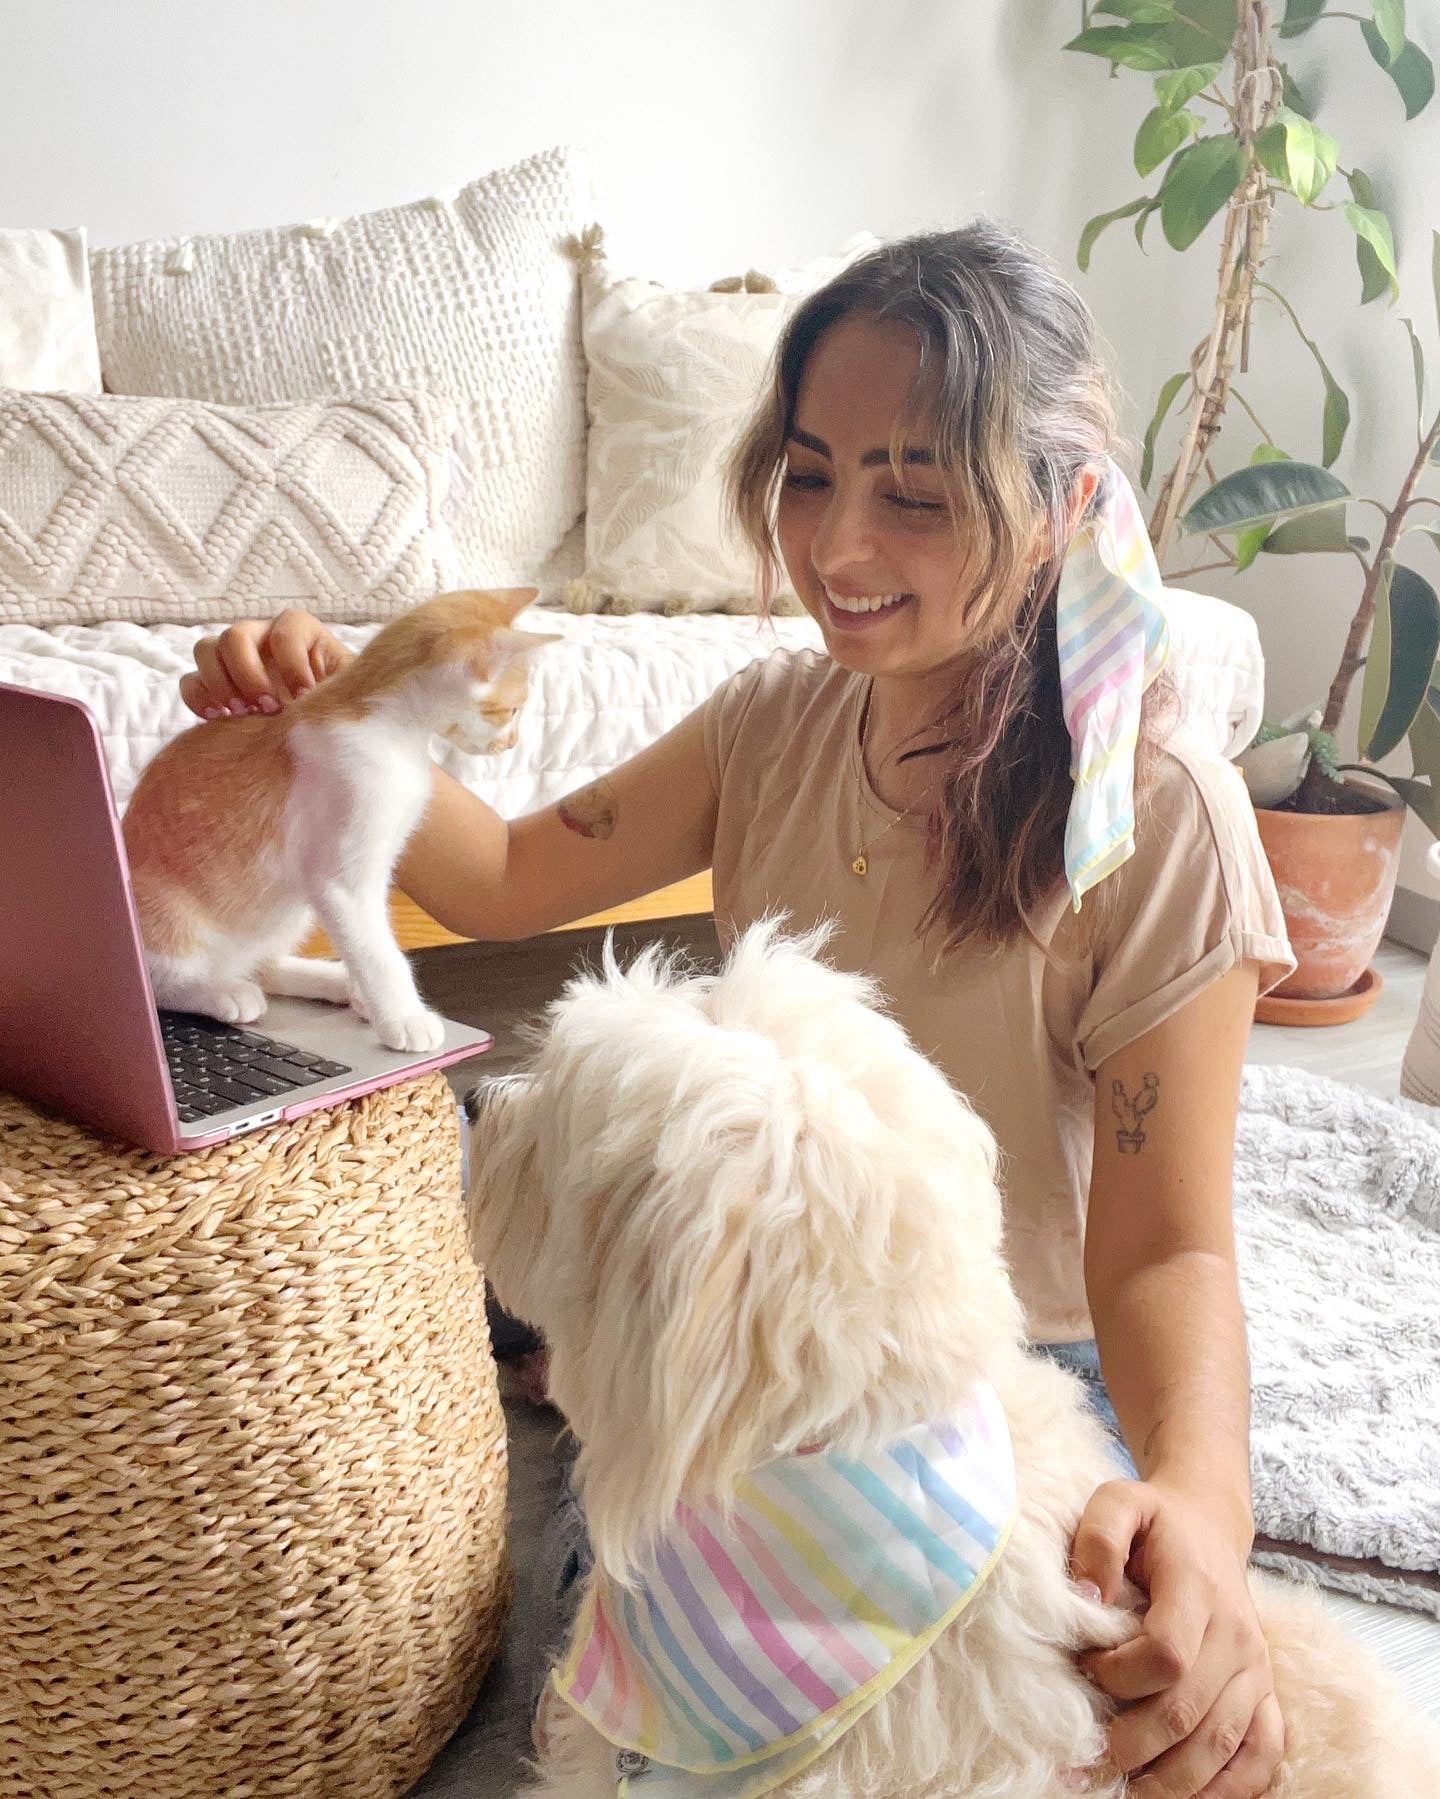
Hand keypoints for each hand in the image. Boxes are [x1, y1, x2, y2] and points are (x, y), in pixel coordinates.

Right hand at [180, 608, 350, 718]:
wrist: (321, 728)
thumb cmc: (339, 705)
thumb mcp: (351, 691)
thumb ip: (344, 685)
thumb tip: (323, 697)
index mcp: (299, 632)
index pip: (286, 629)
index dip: (293, 663)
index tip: (305, 695)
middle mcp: (261, 638)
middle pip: (235, 635)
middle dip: (248, 673)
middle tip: (268, 707)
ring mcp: (233, 659)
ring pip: (205, 650)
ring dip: (221, 684)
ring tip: (244, 714)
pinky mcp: (214, 685)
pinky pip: (190, 683)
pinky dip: (199, 699)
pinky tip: (220, 719)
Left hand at [1071, 1478, 1283, 1797]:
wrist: (1208, 1523)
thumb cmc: (1154, 1520)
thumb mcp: (1117, 1502)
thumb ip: (1097, 1538)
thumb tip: (1086, 1597)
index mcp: (1198, 1588)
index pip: (1167, 1654)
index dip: (1122, 1677)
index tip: (1085, 1672)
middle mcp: (1236, 1635)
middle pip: (1189, 1712)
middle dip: (1132, 1748)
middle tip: (1083, 1765)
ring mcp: (1255, 1669)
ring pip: (1222, 1744)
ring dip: (1171, 1782)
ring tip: (1123, 1794)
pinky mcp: (1264, 1692)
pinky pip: (1262, 1754)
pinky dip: (1229, 1789)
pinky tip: (1187, 1798)